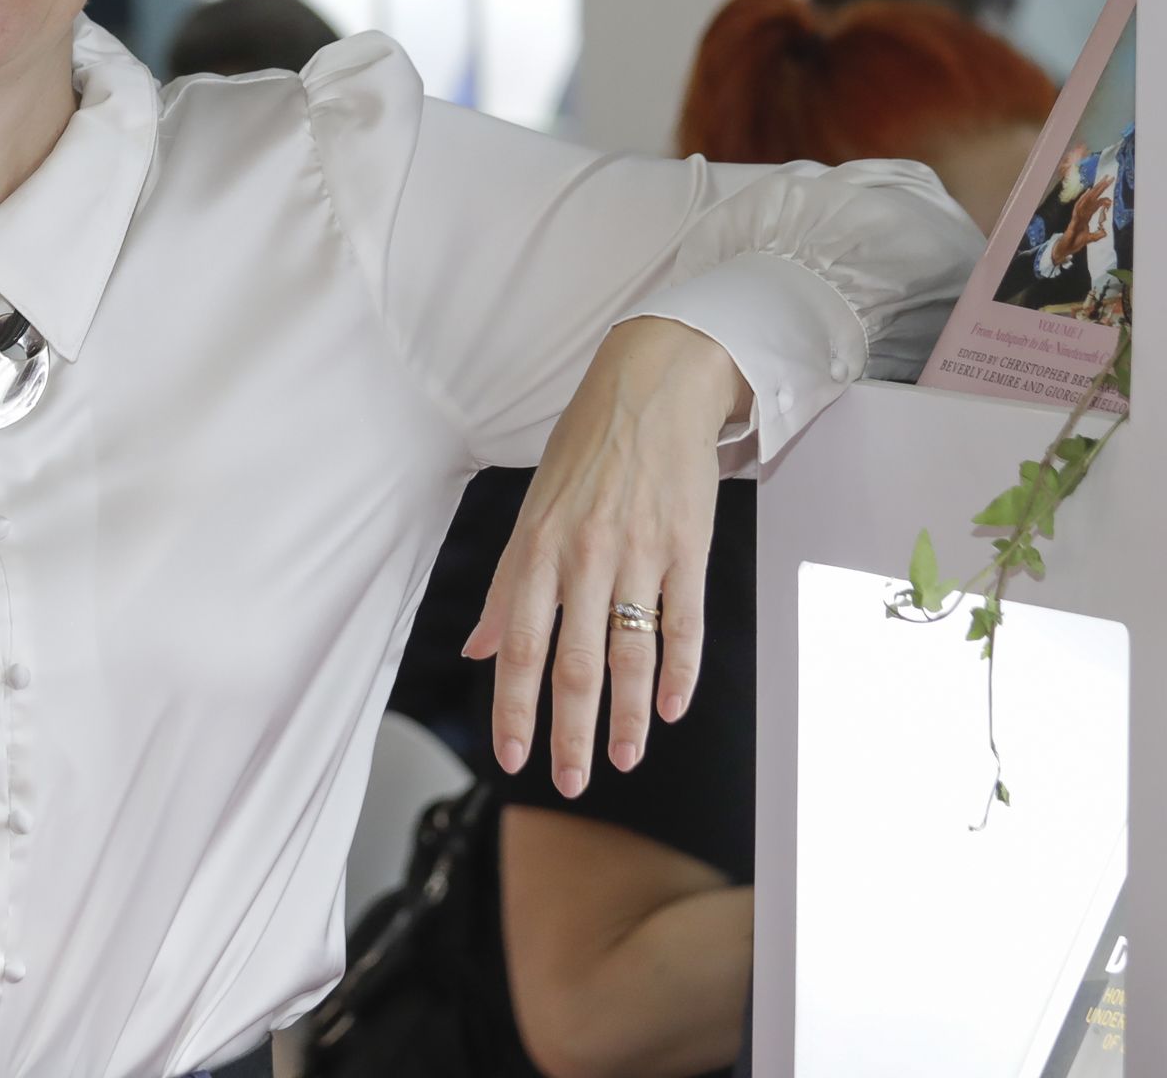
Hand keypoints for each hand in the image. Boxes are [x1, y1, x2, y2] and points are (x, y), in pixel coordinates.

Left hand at [463, 318, 750, 796]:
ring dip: (629, 718)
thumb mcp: (531, 510)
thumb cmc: (586, 449)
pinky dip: (680, 672)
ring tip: (625, 759)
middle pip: (573, 664)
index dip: (514, 708)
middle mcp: (584, 557)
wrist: (653, 385)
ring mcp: (639, 554)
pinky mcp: (689, 547)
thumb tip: (478, 647)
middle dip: (570, 733)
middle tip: (571, 782)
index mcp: (537, 550)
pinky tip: (674, 708)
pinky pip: (685, 624)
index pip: (519, 647)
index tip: (513, 757)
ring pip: (630, 655)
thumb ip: (507, 587)